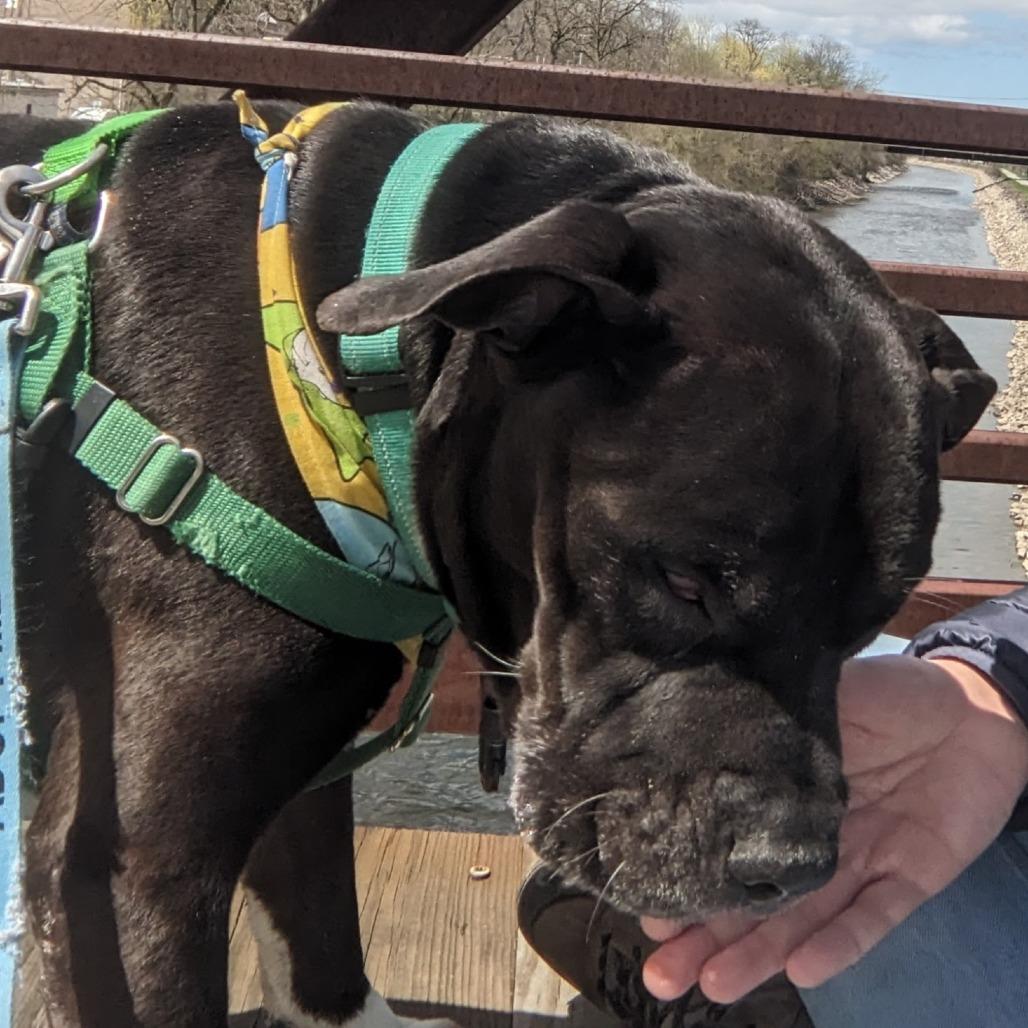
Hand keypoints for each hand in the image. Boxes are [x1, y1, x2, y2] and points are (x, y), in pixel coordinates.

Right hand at [641, 654, 1027, 1003]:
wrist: (978, 710)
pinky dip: (840, 944)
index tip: (648, 907)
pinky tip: (803, 970)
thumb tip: (702, 728)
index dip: (692, 880)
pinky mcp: (908, 879)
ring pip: (803, 920)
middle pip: (757, 902)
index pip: (729, 848)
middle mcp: (813, 841)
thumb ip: (775, 726)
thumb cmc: (891, 697)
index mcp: (785, 800)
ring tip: (714, 984)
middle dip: (709, 939)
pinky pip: (872, 917)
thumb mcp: (821, 699)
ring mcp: (858, 863)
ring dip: (761, 956)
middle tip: (662, 974)